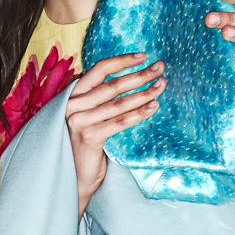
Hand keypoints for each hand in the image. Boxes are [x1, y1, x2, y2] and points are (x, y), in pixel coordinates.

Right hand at [65, 53, 165, 214]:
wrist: (73, 178)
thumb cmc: (84, 146)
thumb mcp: (89, 117)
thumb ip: (99, 99)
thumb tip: (129, 79)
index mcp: (73, 96)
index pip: (99, 70)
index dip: (122, 60)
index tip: (143, 56)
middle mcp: (73, 106)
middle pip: (113, 85)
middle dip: (140, 75)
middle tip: (160, 67)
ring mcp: (80, 122)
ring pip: (119, 103)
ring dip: (144, 92)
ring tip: (161, 85)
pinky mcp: (89, 137)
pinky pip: (120, 122)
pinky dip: (139, 113)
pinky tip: (153, 106)